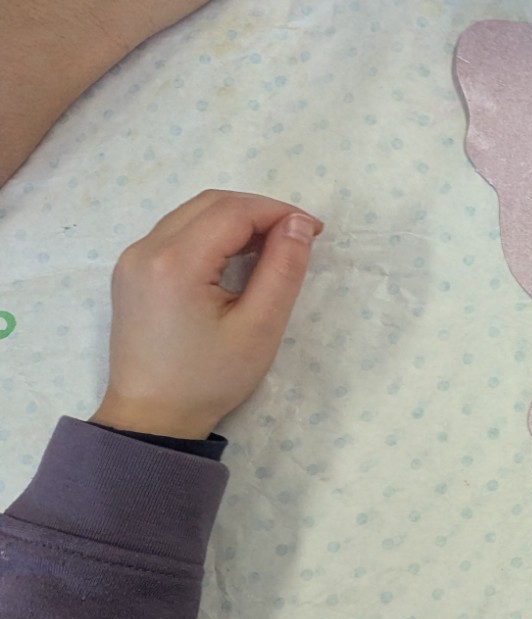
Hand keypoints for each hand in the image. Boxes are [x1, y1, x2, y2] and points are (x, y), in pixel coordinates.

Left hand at [91, 191, 321, 440]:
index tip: (314, 232)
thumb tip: (300, 224)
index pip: (233, 211)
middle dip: (259, 211)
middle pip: (211, 203)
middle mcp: (145, 249)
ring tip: (270, 247)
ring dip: (235, 219)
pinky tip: (234, 257)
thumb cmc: (209, 379)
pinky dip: (211, 232)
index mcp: (175, 263)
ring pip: (192, 213)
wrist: (151, 416)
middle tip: (296, 237)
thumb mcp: (260, 328)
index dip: (278, 212)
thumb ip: (283, 270)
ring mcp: (132, 258)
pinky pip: (176, 231)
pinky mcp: (131, 269)